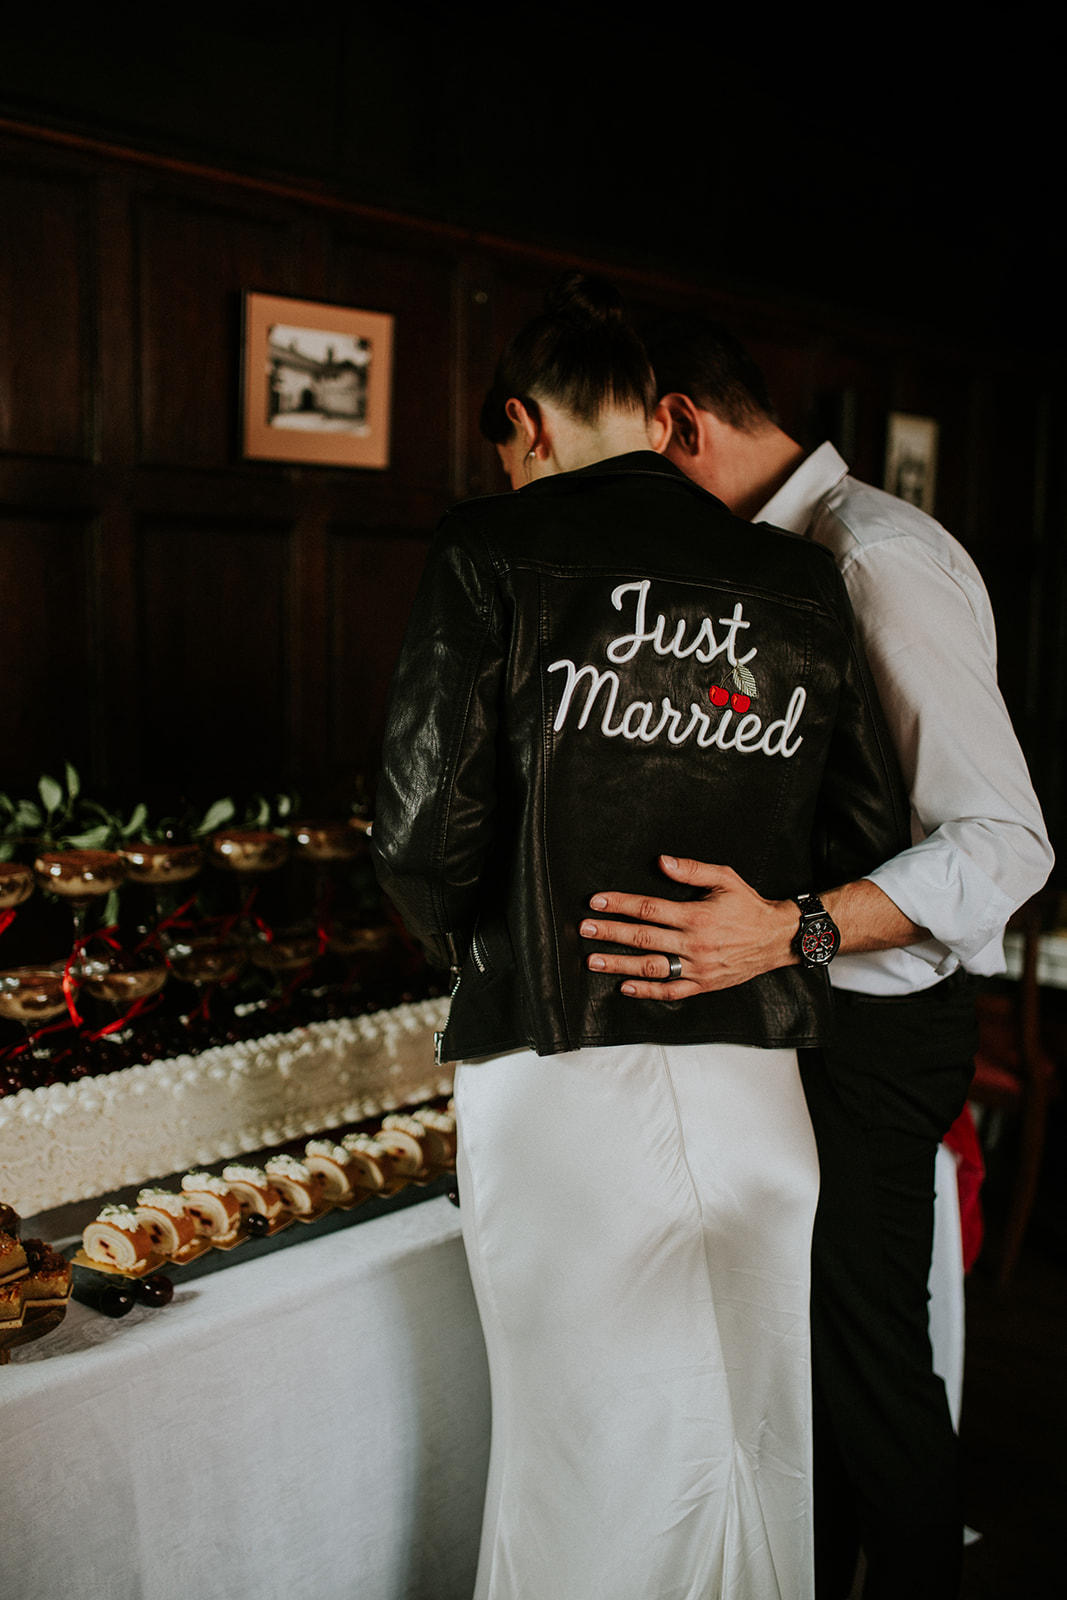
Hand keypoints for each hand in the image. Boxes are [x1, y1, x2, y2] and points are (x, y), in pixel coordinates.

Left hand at [579, 856, 798, 999]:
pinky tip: (625, 986)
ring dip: (619, 965)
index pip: (649, 909)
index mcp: (697, 916)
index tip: (597, 902)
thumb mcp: (725, 878)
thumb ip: (692, 871)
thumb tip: (662, 862)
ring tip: (593, 961)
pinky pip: (670, 991)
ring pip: (651, 968)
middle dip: (610, 933)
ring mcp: (697, 968)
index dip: (620, 904)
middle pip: (643, 938)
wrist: (777, 939)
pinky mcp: (702, 985)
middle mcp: (694, 944)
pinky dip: (646, 991)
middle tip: (584, 930)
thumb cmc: (749, 906)